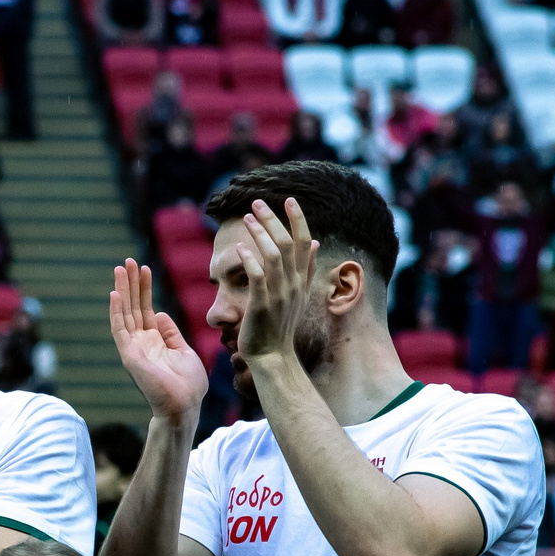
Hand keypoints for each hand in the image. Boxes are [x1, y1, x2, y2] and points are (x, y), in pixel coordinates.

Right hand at [110, 259, 207, 421]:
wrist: (184, 407)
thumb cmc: (188, 385)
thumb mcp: (183, 351)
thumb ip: (171, 333)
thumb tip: (159, 314)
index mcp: (154, 341)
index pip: (144, 309)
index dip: (144, 289)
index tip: (144, 269)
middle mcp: (140, 342)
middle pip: (132, 306)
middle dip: (131, 283)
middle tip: (128, 261)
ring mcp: (133, 348)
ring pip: (124, 313)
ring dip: (122, 290)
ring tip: (121, 268)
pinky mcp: (129, 355)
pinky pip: (119, 330)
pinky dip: (116, 312)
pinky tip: (115, 294)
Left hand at [231, 199, 317, 368]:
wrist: (274, 356)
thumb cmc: (281, 324)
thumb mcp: (299, 294)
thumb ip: (307, 268)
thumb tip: (315, 242)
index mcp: (302, 279)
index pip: (304, 242)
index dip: (298, 219)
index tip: (289, 200)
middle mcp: (294, 284)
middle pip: (287, 243)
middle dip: (273, 219)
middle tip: (257, 202)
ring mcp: (279, 294)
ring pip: (273, 255)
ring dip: (260, 233)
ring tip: (246, 218)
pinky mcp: (262, 304)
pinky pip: (257, 277)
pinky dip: (249, 260)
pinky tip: (239, 248)